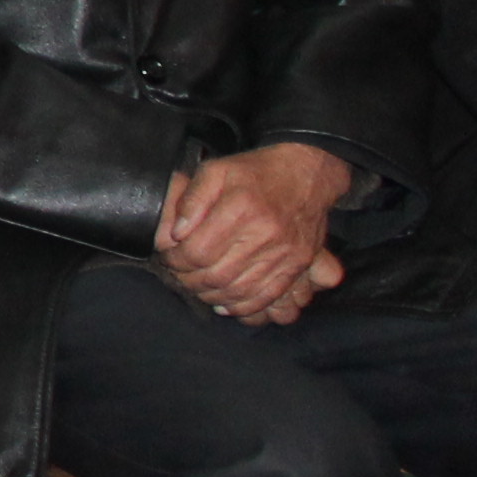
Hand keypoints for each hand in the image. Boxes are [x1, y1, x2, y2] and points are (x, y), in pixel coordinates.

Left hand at [160, 141, 352, 325]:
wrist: (306, 175)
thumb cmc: (255, 172)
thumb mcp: (215, 170)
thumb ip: (191, 200)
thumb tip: (176, 234)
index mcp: (241, 209)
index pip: (198, 252)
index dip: (176, 260)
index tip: (169, 257)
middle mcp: (266, 235)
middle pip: (217, 276)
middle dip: (189, 281)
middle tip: (179, 275)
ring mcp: (285, 253)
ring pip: (240, 292)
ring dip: (212, 296)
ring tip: (198, 287)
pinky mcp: (297, 265)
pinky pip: (268, 297)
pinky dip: (243, 307)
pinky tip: (225, 302)